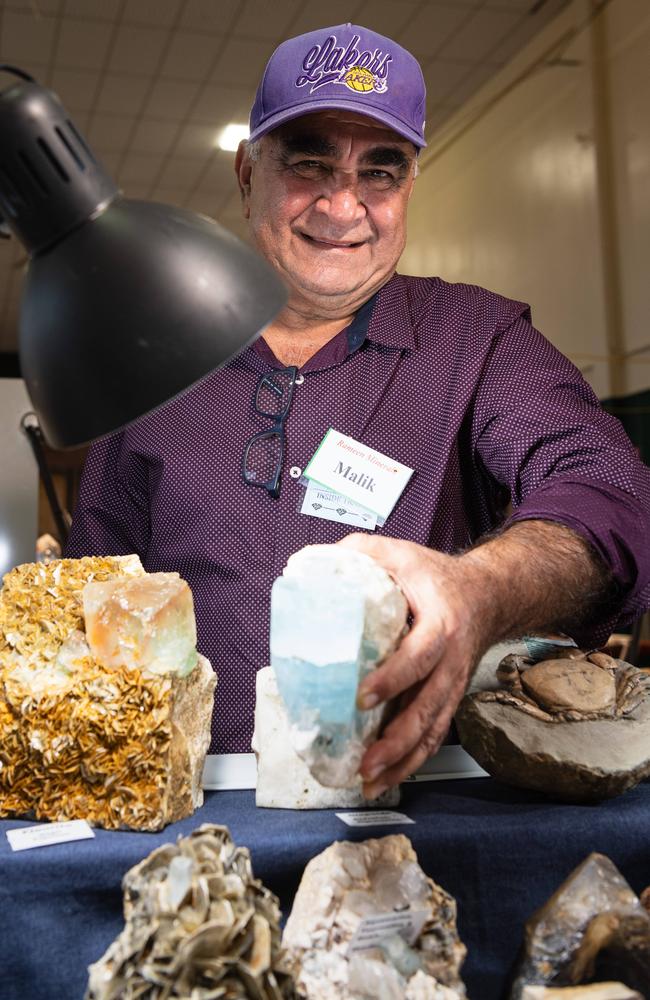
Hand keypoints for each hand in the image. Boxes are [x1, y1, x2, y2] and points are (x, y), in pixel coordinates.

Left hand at [337, 533, 495, 797]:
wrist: (489, 595)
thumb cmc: (438, 576)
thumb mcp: (402, 554)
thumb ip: (360, 554)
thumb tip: (307, 563)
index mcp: (442, 624)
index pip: (420, 656)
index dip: (394, 678)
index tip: (363, 696)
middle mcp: (452, 660)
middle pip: (430, 707)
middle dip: (397, 738)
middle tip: (365, 760)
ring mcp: (453, 684)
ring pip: (433, 730)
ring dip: (403, 760)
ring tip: (370, 780)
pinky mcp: (448, 699)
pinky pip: (434, 735)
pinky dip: (411, 761)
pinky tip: (387, 778)